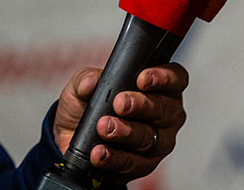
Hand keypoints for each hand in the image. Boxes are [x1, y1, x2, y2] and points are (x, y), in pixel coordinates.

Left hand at [52, 62, 188, 177]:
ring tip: (105, 128)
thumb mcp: (81, 87)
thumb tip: (91, 81)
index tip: (142, 79)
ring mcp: (158, 142)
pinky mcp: (144, 165)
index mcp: (160, 87)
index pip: (175, 78)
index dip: (163, 77)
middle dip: (142, 105)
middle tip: (120, 103)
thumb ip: (86, 80)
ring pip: (150, 138)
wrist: (68, 141)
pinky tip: (101, 152)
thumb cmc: (86, 107)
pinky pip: (134, 163)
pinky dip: (115, 157)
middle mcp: (166, 114)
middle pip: (165, 109)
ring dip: (127, 133)